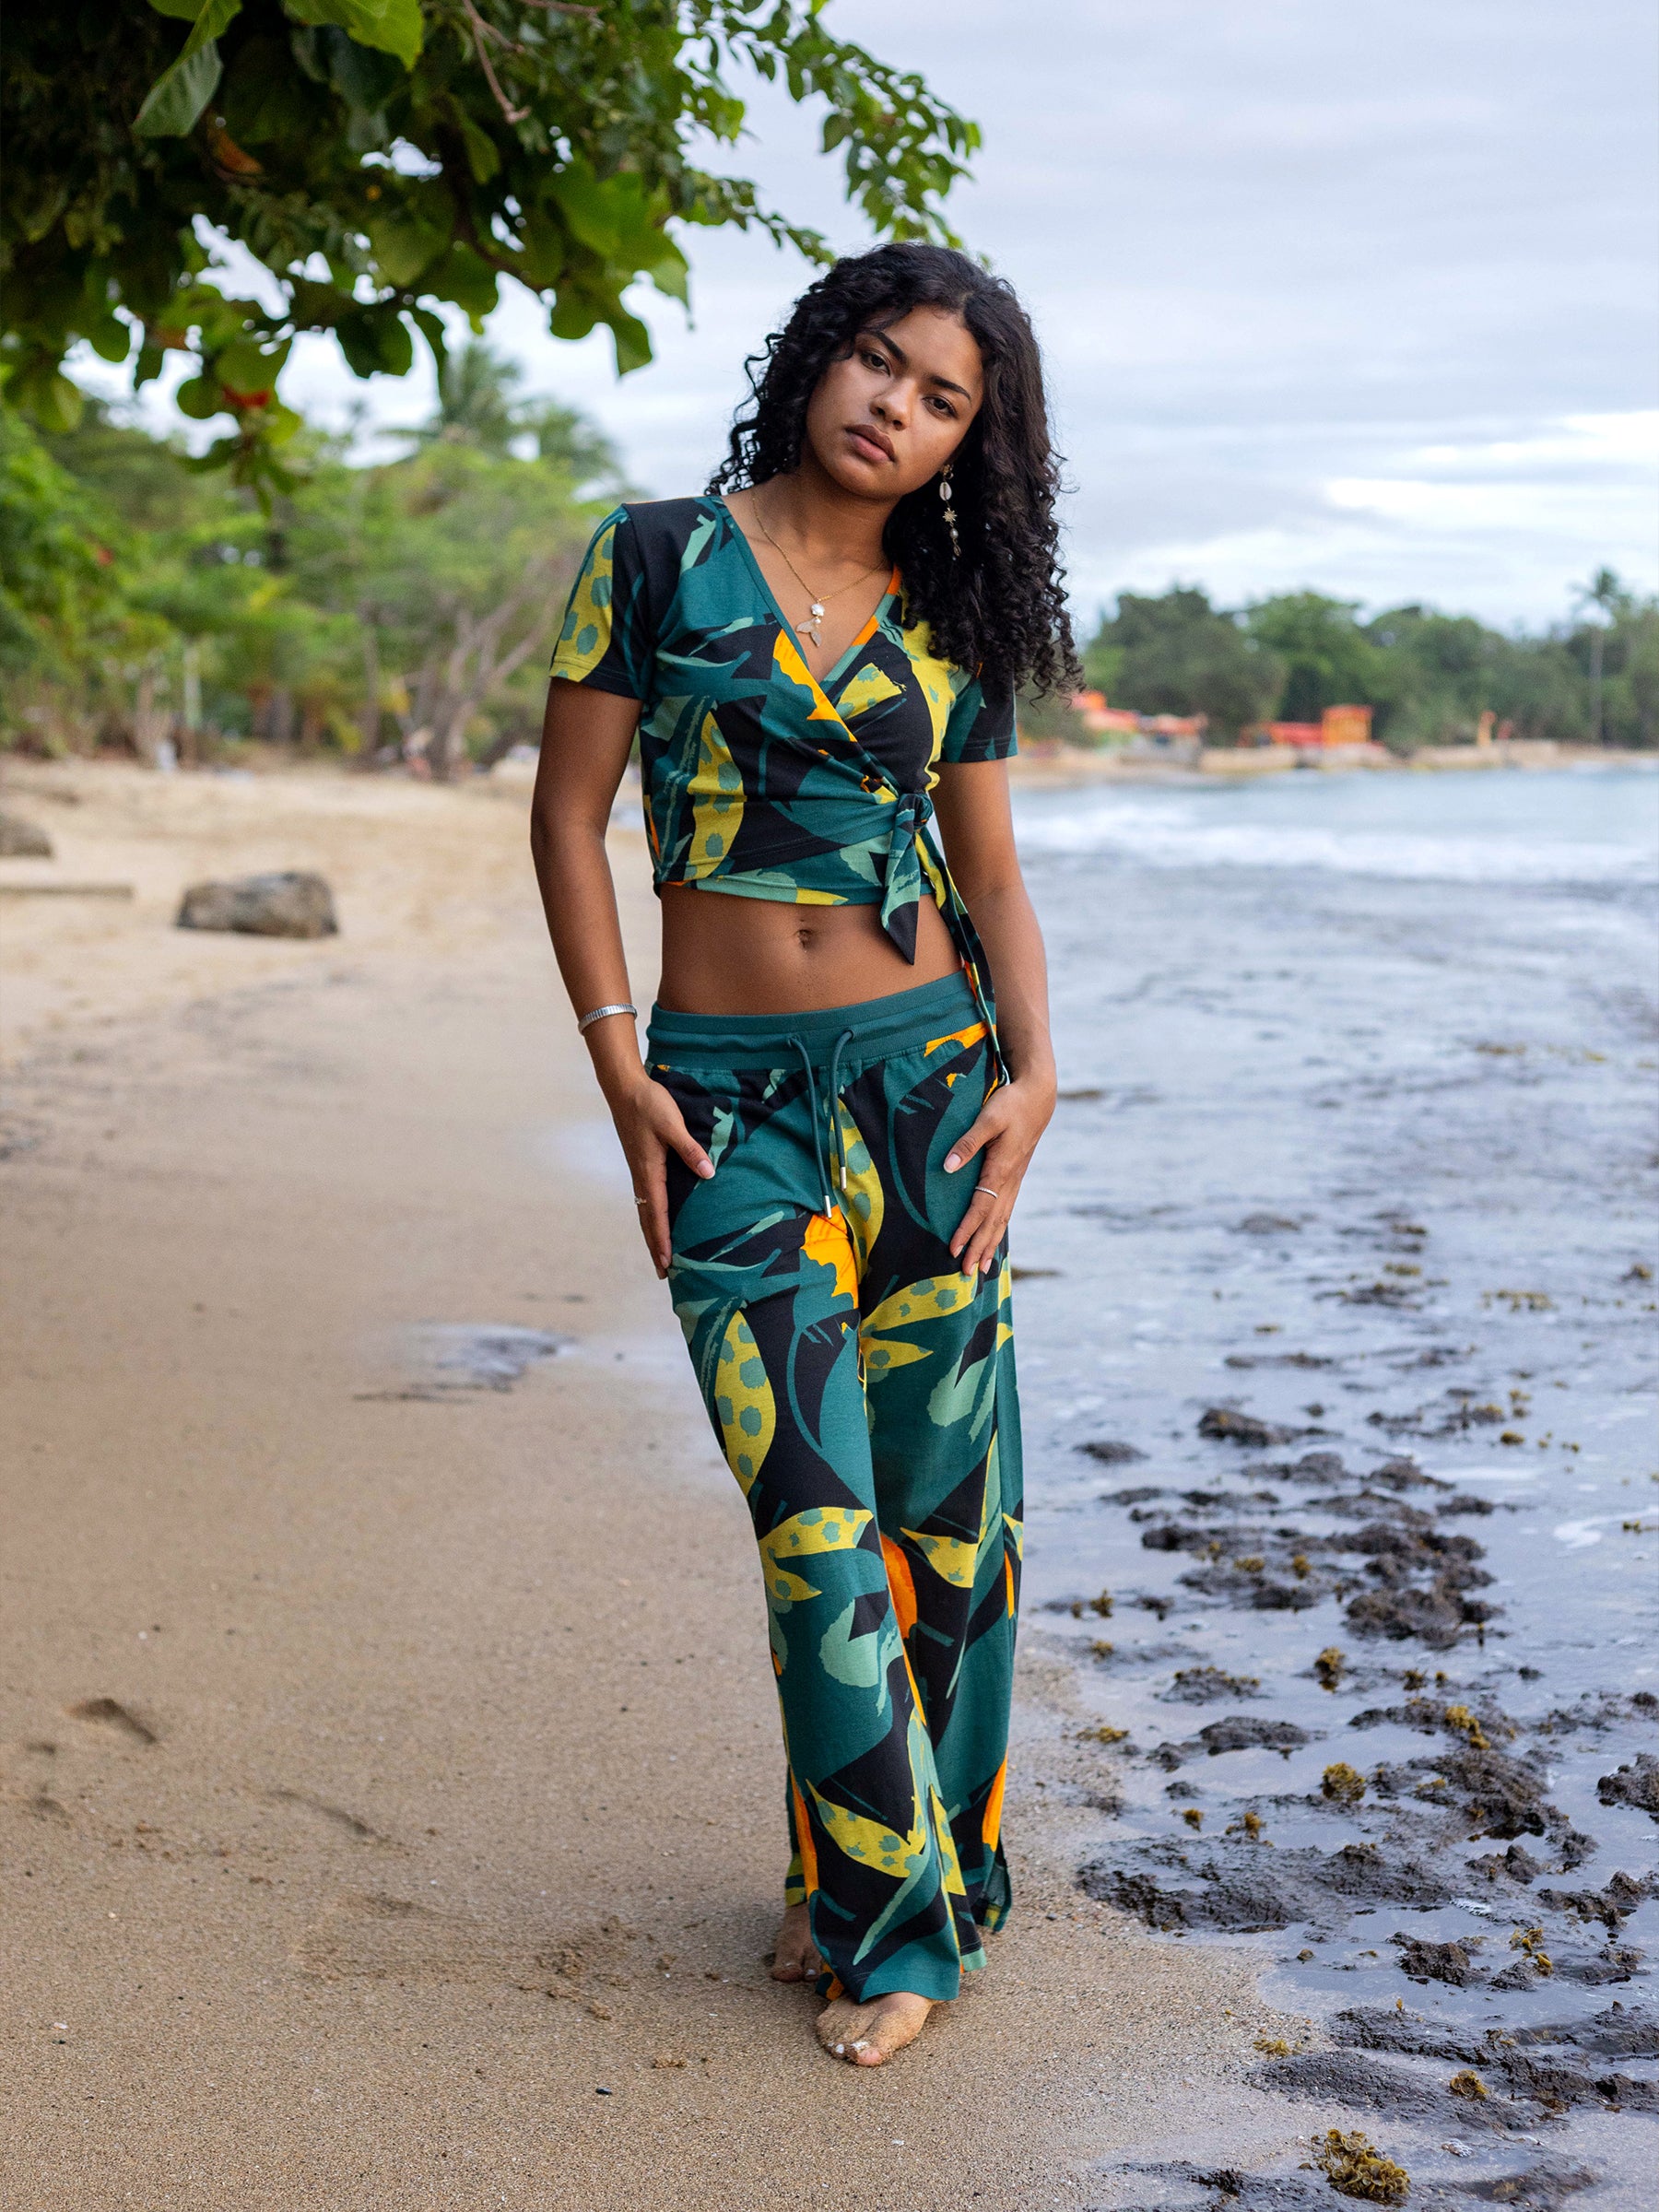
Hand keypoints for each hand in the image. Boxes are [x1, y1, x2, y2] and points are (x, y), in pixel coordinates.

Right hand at [604, 1069, 713, 1278]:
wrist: (625, 1088)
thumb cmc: (649, 1105)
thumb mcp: (673, 1125)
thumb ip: (690, 1150)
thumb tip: (708, 1174)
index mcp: (649, 1172)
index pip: (656, 1215)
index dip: (662, 1241)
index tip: (666, 1265)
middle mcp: (641, 1177)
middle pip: (647, 1220)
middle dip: (655, 1247)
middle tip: (663, 1274)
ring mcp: (639, 1171)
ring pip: (645, 1210)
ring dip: (652, 1234)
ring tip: (660, 1254)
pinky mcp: (641, 1164)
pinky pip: (646, 1198)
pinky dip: (651, 1216)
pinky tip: (657, 1219)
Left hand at [942, 1070, 1054, 1277]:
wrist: (1039, 1096)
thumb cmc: (1011, 1103)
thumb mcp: (988, 1117)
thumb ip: (967, 1142)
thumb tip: (948, 1166)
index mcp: (1002, 1168)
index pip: (981, 1206)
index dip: (967, 1229)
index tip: (954, 1248)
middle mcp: (1010, 1180)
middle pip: (993, 1221)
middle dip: (978, 1247)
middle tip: (966, 1273)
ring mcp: (1015, 1180)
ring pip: (1002, 1219)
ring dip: (990, 1244)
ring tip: (981, 1267)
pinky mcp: (1016, 1176)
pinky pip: (1007, 1210)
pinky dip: (999, 1229)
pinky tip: (994, 1239)